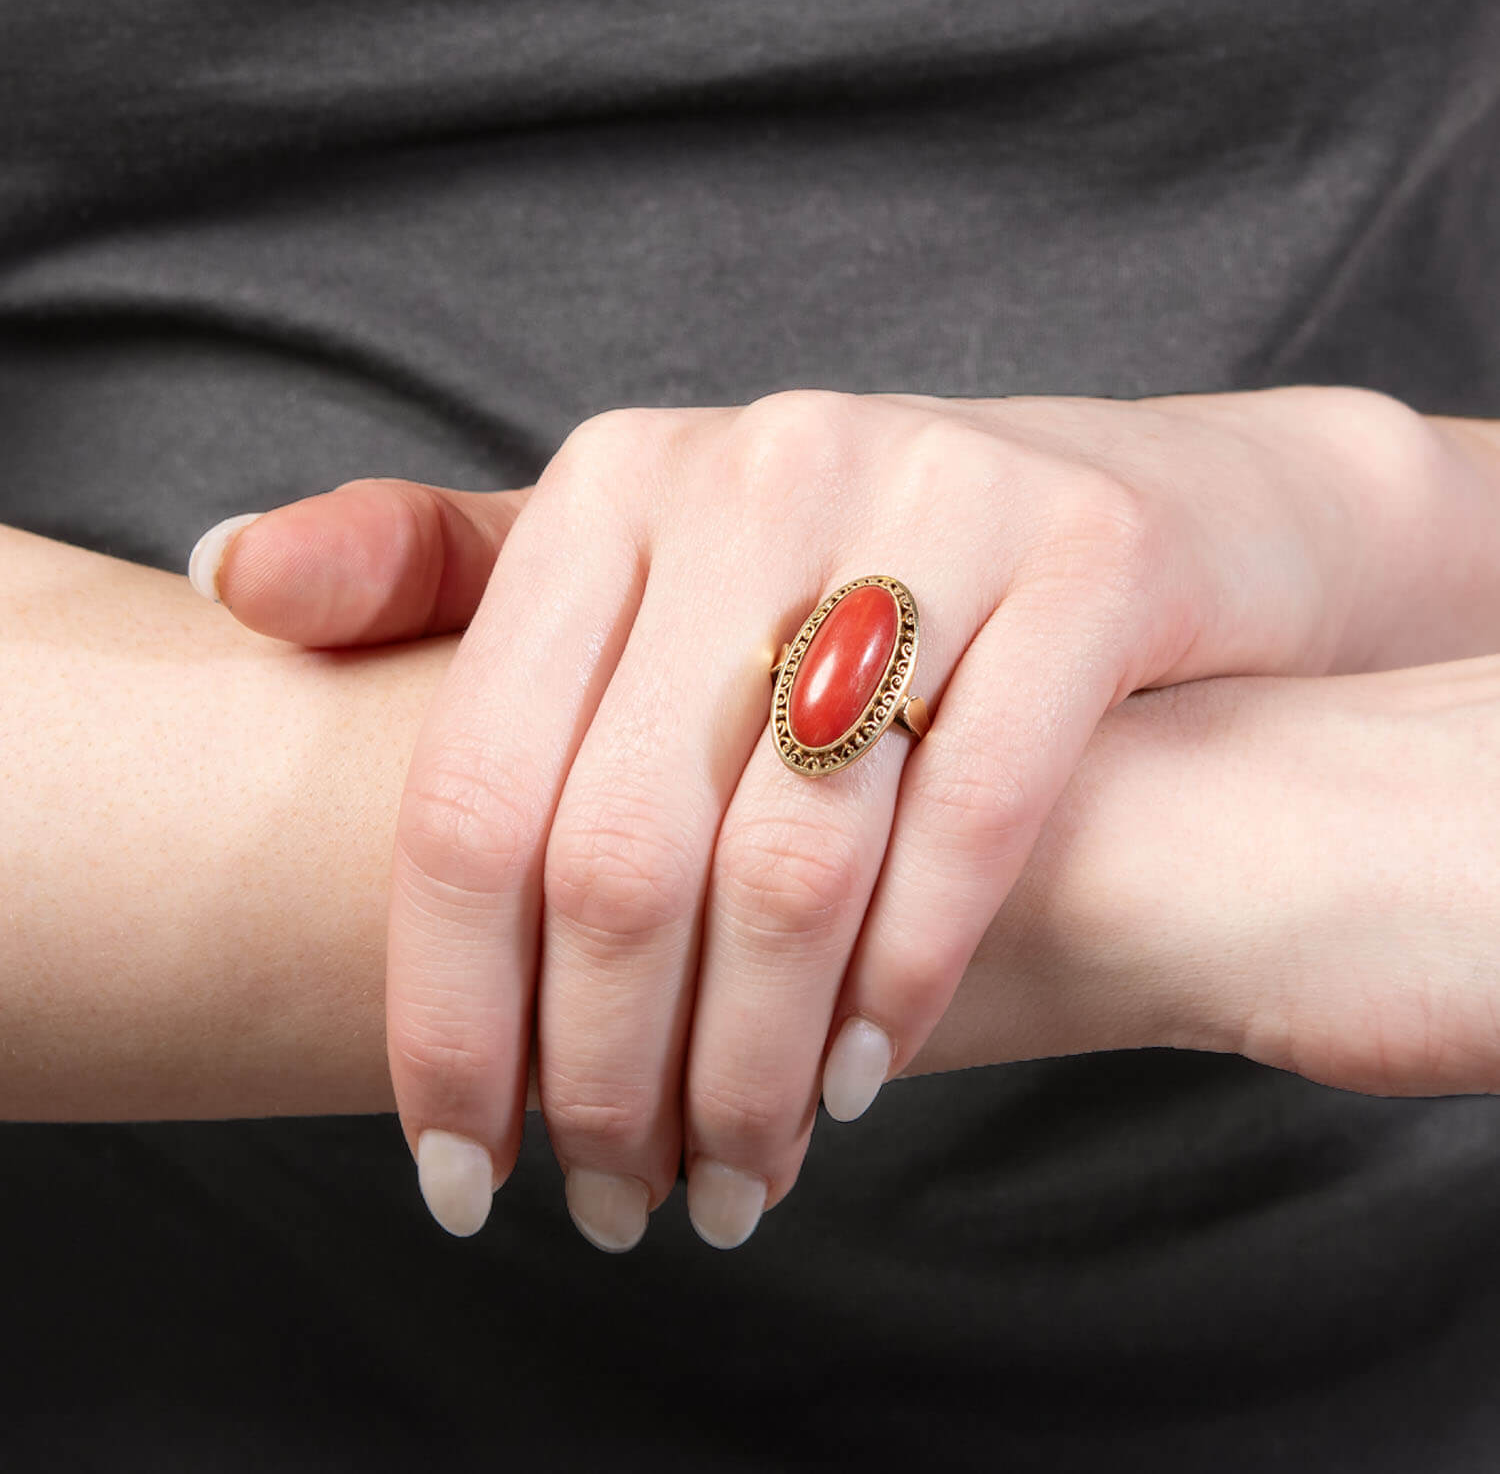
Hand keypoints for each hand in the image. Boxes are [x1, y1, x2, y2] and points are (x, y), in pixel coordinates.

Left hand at [193, 385, 1475, 1249]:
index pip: (477, 784)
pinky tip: (863, 1076)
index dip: (448, 1009)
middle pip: (621, 845)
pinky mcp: (1091, 559)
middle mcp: (760, 466)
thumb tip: (223, 581)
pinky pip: (970, 815)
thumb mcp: (650, 556)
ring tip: (736, 1176)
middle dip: (602, 1071)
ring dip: (747, 1063)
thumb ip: (445, 573)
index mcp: (617, 479)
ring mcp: (934, 496)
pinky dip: (907, 975)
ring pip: (793, 853)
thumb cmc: (863, 571)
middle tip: (619, 1201)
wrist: (1138, 515)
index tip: (460, 1167)